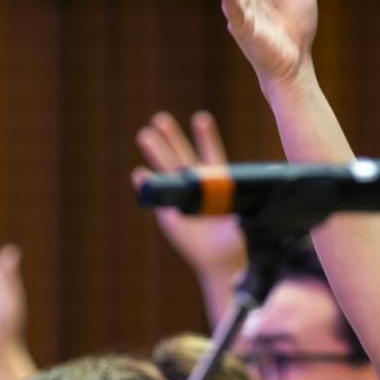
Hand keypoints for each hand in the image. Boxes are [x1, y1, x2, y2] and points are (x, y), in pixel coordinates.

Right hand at [135, 110, 244, 280]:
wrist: (219, 261)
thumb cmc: (234, 242)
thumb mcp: (240, 226)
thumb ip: (237, 217)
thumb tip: (236, 215)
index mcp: (217, 183)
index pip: (211, 154)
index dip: (206, 137)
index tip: (201, 119)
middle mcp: (197, 185)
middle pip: (182, 156)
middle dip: (171, 137)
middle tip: (160, 118)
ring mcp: (180, 198)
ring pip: (166, 171)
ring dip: (155, 153)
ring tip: (145, 134)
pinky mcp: (168, 214)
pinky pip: (155, 197)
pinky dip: (146, 186)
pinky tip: (139, 174)